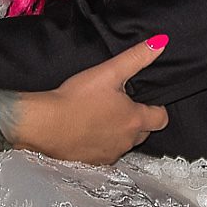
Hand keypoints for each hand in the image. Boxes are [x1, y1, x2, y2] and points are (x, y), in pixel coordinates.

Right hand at [15, 36, 171, 165]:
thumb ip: (136, 58)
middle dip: (137, 119)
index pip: (161, 118)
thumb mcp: (109, 72)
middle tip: (119, 103)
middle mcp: (127, 141)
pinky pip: (105, 153)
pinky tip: (87, 130)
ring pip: (124, 143)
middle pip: (144, 132)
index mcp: (135, 120)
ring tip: (101, 115)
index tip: (145, 99)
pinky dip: (100, 143)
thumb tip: (159, 44)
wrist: (45, 125)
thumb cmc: (76, 99)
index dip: (156, 108)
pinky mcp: (93, 162)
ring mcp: (110, 154)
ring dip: (118, 132)